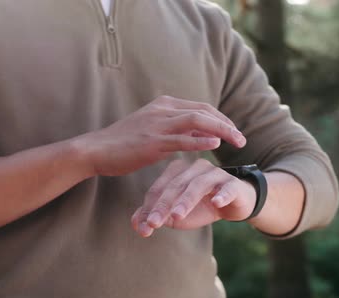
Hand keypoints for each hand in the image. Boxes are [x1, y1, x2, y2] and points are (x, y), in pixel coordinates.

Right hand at [78, 96, 245, 175]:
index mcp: (164, 105)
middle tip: (242, 139)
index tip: (234, 132)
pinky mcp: (152, 142)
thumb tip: (201, 136)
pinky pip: (182, 140)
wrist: (96, 149)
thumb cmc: (123, 143)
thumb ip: (176, 131)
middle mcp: (163, 110)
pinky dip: (201, 141)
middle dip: (227, 124)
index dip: (222, 119)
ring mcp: (158, 125)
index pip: (202, 107)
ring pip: (197, 122)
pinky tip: (216, 145)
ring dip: (222, 131)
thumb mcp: (152, 130)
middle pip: (204, 111)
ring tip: (237, 142)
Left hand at [131, 159, 256, 236]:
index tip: (145, 225)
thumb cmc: (201, 206)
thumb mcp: (176, 213)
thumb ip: (155, 216)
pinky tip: (216, 203)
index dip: (151, 206)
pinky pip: (227, 188)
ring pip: (198, 185)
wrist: (235, 204)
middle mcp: (195, 168)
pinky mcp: (233, 184)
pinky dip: (222, 194)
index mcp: (178, 171)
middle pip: (176, 186)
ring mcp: (215, 174)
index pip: (160, 188)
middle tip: (154, 223)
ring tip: (177, 216)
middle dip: (164, 205)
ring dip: (186, 200)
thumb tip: (136, 226)